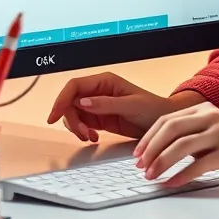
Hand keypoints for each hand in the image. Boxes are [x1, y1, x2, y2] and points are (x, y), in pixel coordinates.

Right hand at [47, 72, 180, 141]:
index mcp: (105, 81)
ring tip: (90, 137)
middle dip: (72, 119)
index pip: (74, 86)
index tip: (53, 116)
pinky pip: (82, 124)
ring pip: (74, 114)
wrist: (164, 122)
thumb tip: (83, 102)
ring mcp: (98, 105)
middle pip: (70, 102)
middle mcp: (98, 91)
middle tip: (83, 133)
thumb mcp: (131, 105)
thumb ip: (106, 104)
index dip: (61, 99)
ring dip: (77, 127)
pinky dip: (83, 133)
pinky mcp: (100, 119)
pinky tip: (93, 137)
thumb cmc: (153, 108)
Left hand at [134, 102, 218, 186]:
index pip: (167, 120)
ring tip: (152, 176)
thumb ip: (187, 134)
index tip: (137, 154)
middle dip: (152, 149)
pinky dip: (181, 175)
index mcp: (203, 109)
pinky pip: (199, 165)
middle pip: (172, 129)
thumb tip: (154, 152)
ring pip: (183, 146)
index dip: (149, 137)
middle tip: (141, 166)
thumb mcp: (209, 130)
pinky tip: (171, 183)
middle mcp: (211, 117)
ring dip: (162, 162)